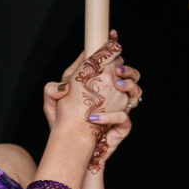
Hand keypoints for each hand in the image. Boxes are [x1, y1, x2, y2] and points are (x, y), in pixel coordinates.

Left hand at [44, 36, 134, 171]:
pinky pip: (124, 118)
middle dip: (127, 67)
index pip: (110, 62)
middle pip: (129, 74)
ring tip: (118, 85)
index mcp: (98, 84)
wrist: (70, 152)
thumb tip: (66, 77)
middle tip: (117, 68)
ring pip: (136, 92)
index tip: (112, 36)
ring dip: (129, 86)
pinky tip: (95, 119)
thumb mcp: (52, 104)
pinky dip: (113, 117)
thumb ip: (53, 88)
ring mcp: (118, 110)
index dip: (113, 48)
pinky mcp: (120, 128)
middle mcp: (112, 95)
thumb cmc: (62, 126)